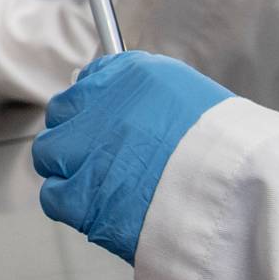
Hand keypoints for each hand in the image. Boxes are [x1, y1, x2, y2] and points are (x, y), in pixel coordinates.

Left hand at [34, 51, 230, 260]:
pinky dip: (68, 201)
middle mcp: (98, 105)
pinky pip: (52, 194)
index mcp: (128, 74)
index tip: (98, 122)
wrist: (228, 188)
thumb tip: (120, 99)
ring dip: (68, 166)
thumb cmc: (223, 144)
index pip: (87, 82)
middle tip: (99, 155)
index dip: (92, 108)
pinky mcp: (78, 194)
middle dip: (75, 134)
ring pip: (50, 152)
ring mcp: (83, 148)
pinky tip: (96, 205)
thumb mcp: (189, 94)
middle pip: (62, 114)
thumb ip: (147, 92)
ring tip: (100, 183)